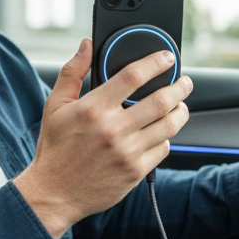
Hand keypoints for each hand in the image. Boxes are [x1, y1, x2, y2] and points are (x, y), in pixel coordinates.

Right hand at [13, 39, 192, 238]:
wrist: (53, 193)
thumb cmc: (55, 148)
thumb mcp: (55, 105)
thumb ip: (73, 71)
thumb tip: (87, 44)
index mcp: (93, 108)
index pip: (134, 76)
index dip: (156, 62)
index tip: (167, 58)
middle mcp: (113, 129)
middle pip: (161, 100)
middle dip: (180, 86)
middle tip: (184, 81)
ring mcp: (127, 152)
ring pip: (169, 125)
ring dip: (181, 111)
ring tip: (180, 105)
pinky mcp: (135, 172)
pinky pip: (163, 148)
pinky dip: (166, 137)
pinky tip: (161, 132)